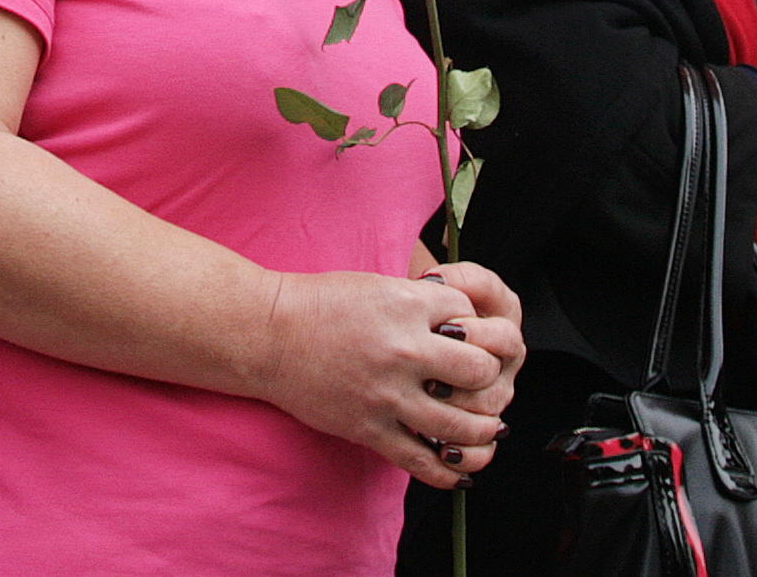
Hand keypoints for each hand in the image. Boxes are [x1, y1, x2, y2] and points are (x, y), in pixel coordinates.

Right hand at [250, 269, 517, 490]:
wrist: (267, 336)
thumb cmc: (318, 305)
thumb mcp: (376, 285)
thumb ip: (419, 302)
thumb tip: (460, 320)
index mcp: (406, 306)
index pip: (471, 317)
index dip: (476, 326)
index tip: (470, 335)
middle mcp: (404, 350)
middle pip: (479, 371)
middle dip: (488, 375)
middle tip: (484, 381)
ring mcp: (388, 394)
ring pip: (460, 424)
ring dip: (482, 429)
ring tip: (489, 429)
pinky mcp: (370, 428)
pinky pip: (421, 461)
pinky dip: (448, 472)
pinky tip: (462, 471)